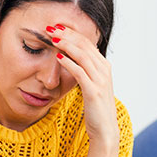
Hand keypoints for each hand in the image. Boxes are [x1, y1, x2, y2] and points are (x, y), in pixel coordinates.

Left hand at [46, 24, 119, 149]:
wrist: (105, 130)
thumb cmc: (96, 109)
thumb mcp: (92, 85)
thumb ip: (85, 71)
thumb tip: (70, 58)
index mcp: (104, 67)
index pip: (87, 43)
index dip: (72, 33)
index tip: (57, 27)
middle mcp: (104, 70)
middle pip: (85, 45)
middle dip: (67, 34)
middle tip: (51, 27)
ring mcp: (100, 80)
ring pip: (82, 55)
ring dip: (66, 45)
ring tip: (52, 38)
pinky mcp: (94, 91)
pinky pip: (80, 72)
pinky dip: (68, 63)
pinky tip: (57, 57)